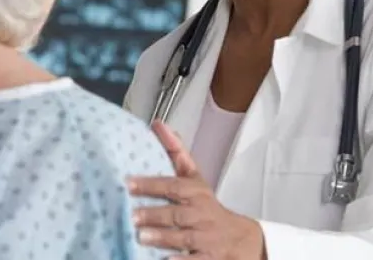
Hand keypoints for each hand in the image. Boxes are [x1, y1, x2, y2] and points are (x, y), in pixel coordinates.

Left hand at [128, 120, 265, 259]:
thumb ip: (177, 153)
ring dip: (163, 237)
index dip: (152, 184)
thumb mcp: (195, 180)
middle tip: (132, 215)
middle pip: (178, 213)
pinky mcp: (209, 259)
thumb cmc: (209, 207)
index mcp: (197, 193)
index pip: (175, 186)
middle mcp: (202, 214)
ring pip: (184, 238)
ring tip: (141, 236)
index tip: (129, 183)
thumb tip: (158, 125)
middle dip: (156, 214)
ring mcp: (206, 238)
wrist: (243, 240)